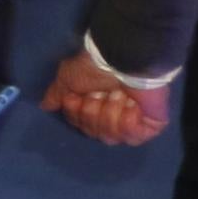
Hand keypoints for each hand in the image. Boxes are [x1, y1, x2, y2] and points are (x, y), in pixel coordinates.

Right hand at [40, 50, 171, 146]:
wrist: (123, 61)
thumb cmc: (94, 68)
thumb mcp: (67, 78)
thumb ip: (57, 94)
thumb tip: (45, 106)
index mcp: (95, 106)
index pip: (81, 126)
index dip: (77, 114)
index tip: (77, 97)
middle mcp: (113, 115)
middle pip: (96, 134)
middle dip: (94, 113)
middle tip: (100, 95)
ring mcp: (134, 122)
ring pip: (113, 136)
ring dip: (110, 113)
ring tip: (117, 96)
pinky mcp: (151, 125)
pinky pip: (134, 136)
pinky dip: (128, 120)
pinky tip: (131, 105)